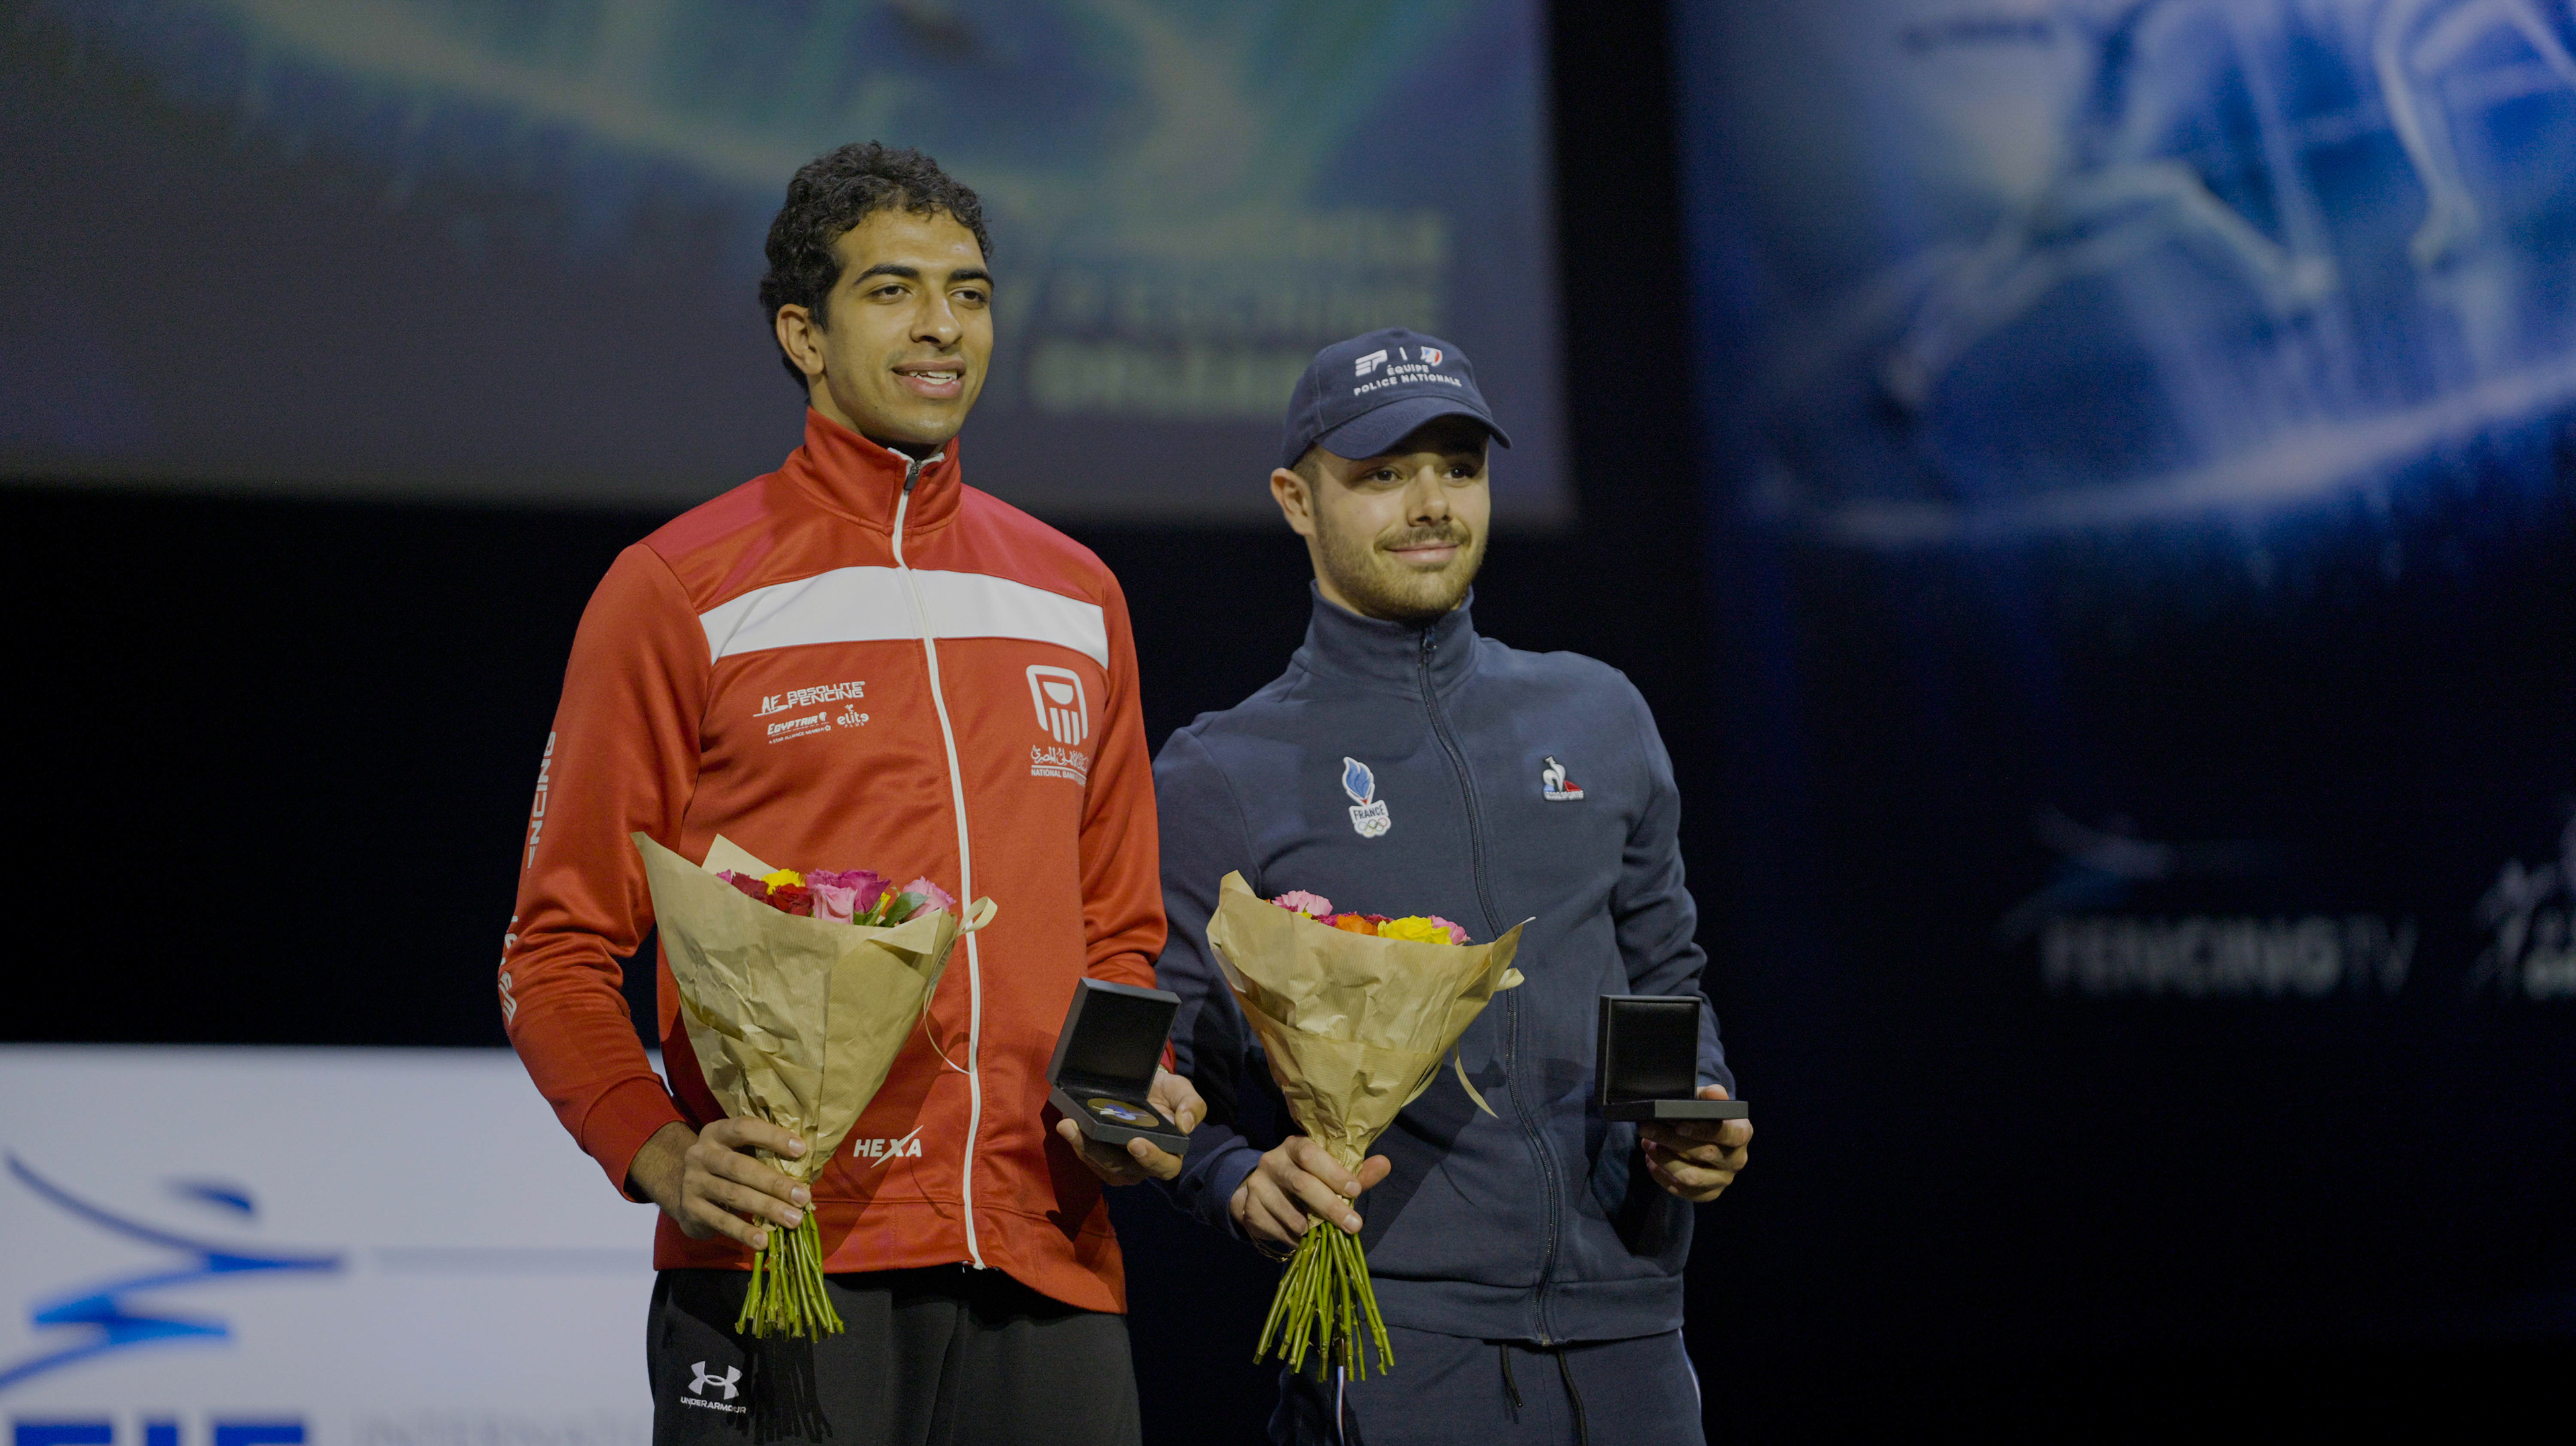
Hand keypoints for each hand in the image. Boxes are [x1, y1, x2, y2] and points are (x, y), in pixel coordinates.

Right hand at [628, 1118, 810, 1250]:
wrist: (684, 1190)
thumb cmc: (728, 1168)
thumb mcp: (741, 1153)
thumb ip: (767, 1156)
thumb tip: (809, 1173)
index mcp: (717, 1132)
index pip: (744, 1128)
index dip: (772, 1137)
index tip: (801, 1149)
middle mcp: (701, 1154)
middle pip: (740, 1166)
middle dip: (775, 1183)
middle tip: (803, 1197)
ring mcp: (693, 1181)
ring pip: (734, 1195)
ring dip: (767, 1208)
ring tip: (793, 1220)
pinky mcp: (690, 1208)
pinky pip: (721, 1221)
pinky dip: (744, 1231)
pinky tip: (763, 1241)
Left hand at [1054, 1067, 1204, 1185]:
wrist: (1144, 1088)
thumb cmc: (1166, 1094)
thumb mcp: (1182, 1092)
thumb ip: (1192, 1106)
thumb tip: (1186, 1126)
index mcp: (1169, 1155)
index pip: (1164, 1166)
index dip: (1151, 1158)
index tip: (1136, 1142)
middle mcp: (1142, 1166)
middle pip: (1121, 1168)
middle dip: (1099, 1151)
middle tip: (1082, 1129)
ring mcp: (1119, 1165)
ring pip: (1099, 1164)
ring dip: (1081, 1146)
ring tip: (1067, 1125)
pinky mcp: (1100, 1158)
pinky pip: (1087, 1156)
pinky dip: (1076, 1142)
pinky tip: (1067, 1125)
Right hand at [1229, 1135, 1391, 1247]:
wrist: (1261, 1192)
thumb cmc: (1306, 1179)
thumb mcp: (1329, 1173)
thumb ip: (1356, 1172)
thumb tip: (1385, 1164)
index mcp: (1294, 1146)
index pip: (1311, 1154)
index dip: (1333, 1172)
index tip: (1355, 1190)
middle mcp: (1272, 1161)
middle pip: (1301, 1184)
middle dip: (1330, 1207)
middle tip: (1353, 1225)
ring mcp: (1257, 1185)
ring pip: (1289, 1213)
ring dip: (1312, 1229)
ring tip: (1327, 1235)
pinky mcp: (1249, 1209)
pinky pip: (1276, 1230)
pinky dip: (1294, 1239)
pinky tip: (1304, 1240)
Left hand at [1638, 1086, 1751, 1203]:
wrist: (1707, 1136)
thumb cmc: (1706, 1115)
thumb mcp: (1708, 1100)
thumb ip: (1710, 1095)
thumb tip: (1714, 1092)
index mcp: (1742, 1133)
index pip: (1731, 1134)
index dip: (1704, 1130)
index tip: (1679, 1125)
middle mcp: (1737, 1159)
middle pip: (1705, 1154)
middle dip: (1671, 1140)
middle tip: (1646, 1128)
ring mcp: (1723, 1179)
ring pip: (1692, 1177)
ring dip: (1664, 1160)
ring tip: (1646, 1143)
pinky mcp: (1709, 1193)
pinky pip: (1684, 1191)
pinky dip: (1663, 1177)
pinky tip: (1651, 1161)